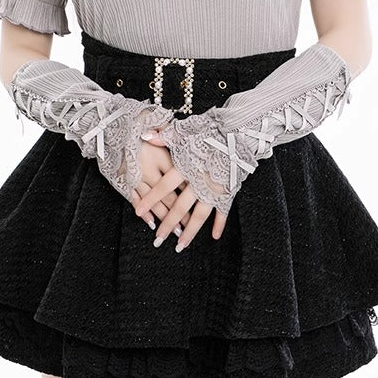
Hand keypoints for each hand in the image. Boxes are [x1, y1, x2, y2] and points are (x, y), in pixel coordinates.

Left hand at [132, 127, 228, 250]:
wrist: (239, 133)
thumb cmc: (210, 130)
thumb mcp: (185, 131)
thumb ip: (165, 136)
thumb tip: (145, 136)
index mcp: (186, 166)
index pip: (164, 186)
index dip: (151, 199)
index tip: (139, 211)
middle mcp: (198, 181)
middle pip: (180, 206)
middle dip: (168, 224)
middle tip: (157, 239)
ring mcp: (214, 189)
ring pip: (199, 214)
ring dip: (190, 231)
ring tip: (180, 246)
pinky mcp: (228, 191)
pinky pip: (223, 211)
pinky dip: (220, 224)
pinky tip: (214, 237)